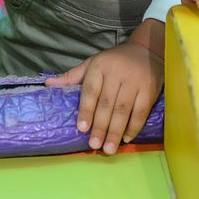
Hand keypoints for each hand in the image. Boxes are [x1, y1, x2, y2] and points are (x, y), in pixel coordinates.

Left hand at [45, 37, 163, 154]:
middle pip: (107, 103)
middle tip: (94, 145)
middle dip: (100, 126)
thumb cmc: (115, 61)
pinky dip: (134, 127)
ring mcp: (135, 81)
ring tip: (108, 148)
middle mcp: (117, 73)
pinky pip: (141, 111)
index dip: (86, 110)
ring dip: (115, 131)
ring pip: (123, 109)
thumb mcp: (93, 63)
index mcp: (100, 66)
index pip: (91, 90)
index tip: (82, 128)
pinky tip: (126, 138)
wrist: (147, 50)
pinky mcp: (149, 89)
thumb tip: (49, 85)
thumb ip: (73, 76)